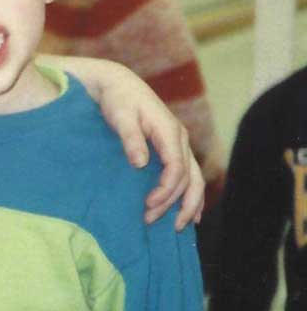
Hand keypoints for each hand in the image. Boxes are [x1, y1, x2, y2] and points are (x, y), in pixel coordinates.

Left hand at [43, 55, 203, 229]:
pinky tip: (190, 214)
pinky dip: (191, 195)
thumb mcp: (120, 116)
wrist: (117, 84)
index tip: (148, 205)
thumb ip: (131, 139)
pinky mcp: (173, 147)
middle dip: (174, 203)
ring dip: (188, 204)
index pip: (176, 167)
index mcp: (169, 131)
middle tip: (151, 221)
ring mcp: (179, 144)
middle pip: (188, 178)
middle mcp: (180, 139)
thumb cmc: (117, 99)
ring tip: (176, 227)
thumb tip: (140, 163)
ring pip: (194, 179)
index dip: (165, 190)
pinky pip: (189, 175)